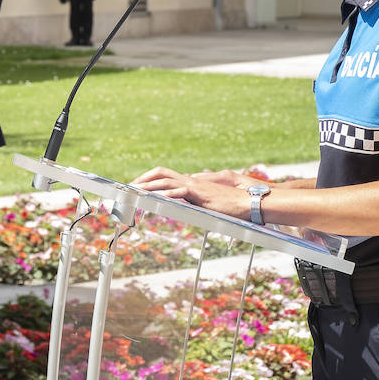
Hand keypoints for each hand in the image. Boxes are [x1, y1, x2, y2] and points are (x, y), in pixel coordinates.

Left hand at [132, 166, 249, 217]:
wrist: (248, 203)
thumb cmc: (230, 206)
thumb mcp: (206, 205)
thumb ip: (194, 203)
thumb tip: (182, 206)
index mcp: (191, 183)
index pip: (165, 175)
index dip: (150, 178)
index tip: (137, 186)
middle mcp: (191, 181)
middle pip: (161, 172)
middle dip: (144, 178)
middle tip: (130, 187)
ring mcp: (195, 186)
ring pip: (167, 181)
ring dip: (149, 185)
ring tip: (135, 191)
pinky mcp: (200, 194)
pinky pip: (181, 191)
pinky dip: (167, 194)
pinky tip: (157, 199)